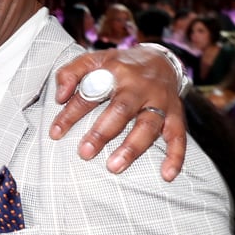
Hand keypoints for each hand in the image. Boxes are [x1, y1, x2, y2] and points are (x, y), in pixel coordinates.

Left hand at [50, 47, 186, 181]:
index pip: (89, 94)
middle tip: (85, 153)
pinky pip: (179, 137)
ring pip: (148, 126)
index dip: (70, 114)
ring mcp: (160, 101)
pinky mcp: (176, 114)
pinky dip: (175, 156)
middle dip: (102, 133)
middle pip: (121, 110)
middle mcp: (140, 86)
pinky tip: (167, 175)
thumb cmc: (119, 65)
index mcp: (116, 72)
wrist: (160, 60)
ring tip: (114, 167)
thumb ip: (70, 73)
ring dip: (132, 148)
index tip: (55, 133)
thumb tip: (59, 96)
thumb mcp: (93, 59)